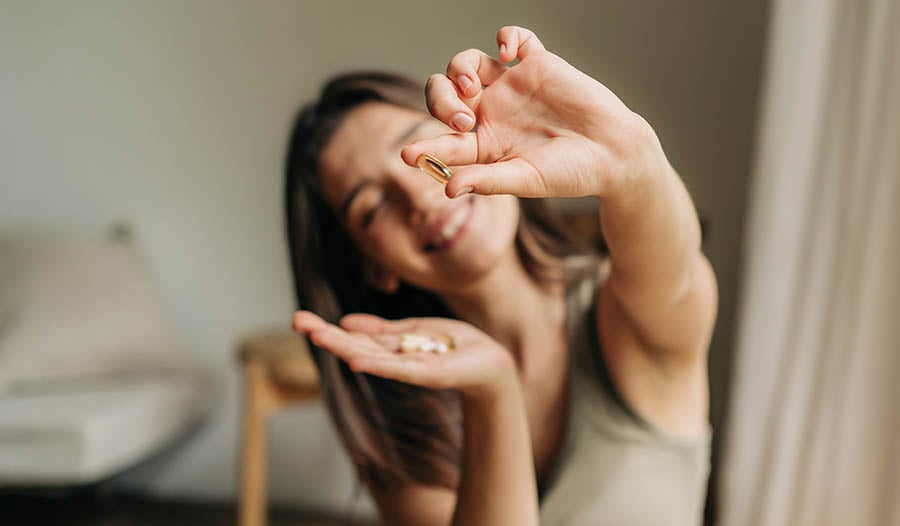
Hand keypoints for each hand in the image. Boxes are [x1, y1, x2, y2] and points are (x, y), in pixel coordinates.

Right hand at [292, 311, 516, 400]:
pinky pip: (398, 369)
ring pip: (370, 356)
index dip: (326, 328)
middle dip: (326, 334)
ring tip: (317, 335)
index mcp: (390, 347)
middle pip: (354, 345)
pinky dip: (377, 364)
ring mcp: (409, 368)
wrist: (491, 363)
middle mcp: (394, 359)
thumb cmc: (455, 346)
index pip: (352, 337)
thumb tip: (346, 322)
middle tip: (296, 321)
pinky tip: (355, 359)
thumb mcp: (415, 330)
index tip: (299, 318)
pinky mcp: (428, 374)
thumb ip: (382, 329)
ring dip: (342, 346)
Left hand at [401, 25, 667, 199]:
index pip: (444, 141)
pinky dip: (507, 36)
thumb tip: (448, 189)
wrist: (613, 154)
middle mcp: (491, 112)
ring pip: (467, 63)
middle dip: (441, 101)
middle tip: (462, 119)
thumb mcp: (526, 180)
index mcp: (483, 144)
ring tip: (473, 88)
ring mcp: (512, 86)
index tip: (407, 156)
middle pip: (445, 93)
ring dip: (459, 69)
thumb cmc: (570, 174)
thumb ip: (487, 181)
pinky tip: (509, 52)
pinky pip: (515, 39)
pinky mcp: (538, 64)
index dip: (424, 148)